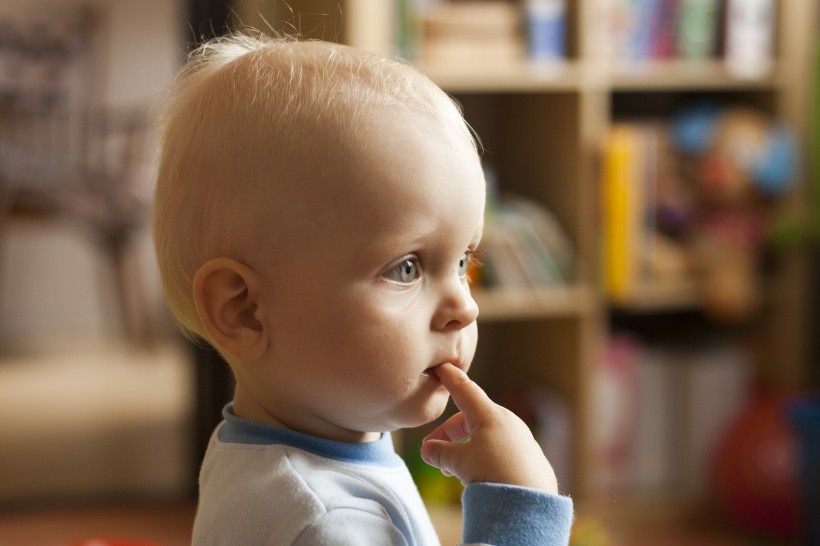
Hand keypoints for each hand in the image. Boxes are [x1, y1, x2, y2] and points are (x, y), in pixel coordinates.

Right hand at [420, 363, 558, 493]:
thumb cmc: (493, 476)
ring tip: (453, 471)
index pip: (465, 390)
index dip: (451, 379)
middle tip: (434, 454)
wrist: (531, 504)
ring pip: (487, 436)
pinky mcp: (531, 459)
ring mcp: (522, 440)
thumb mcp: (458, 462)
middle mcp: (509, 422)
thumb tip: (428, 450)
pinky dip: (485, 457)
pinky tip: (479, 478)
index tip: (442, 367)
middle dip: (450, 433)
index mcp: (490, 415)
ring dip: (466, 448)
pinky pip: (502, 450)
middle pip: (472, 418)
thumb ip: (440, 452)